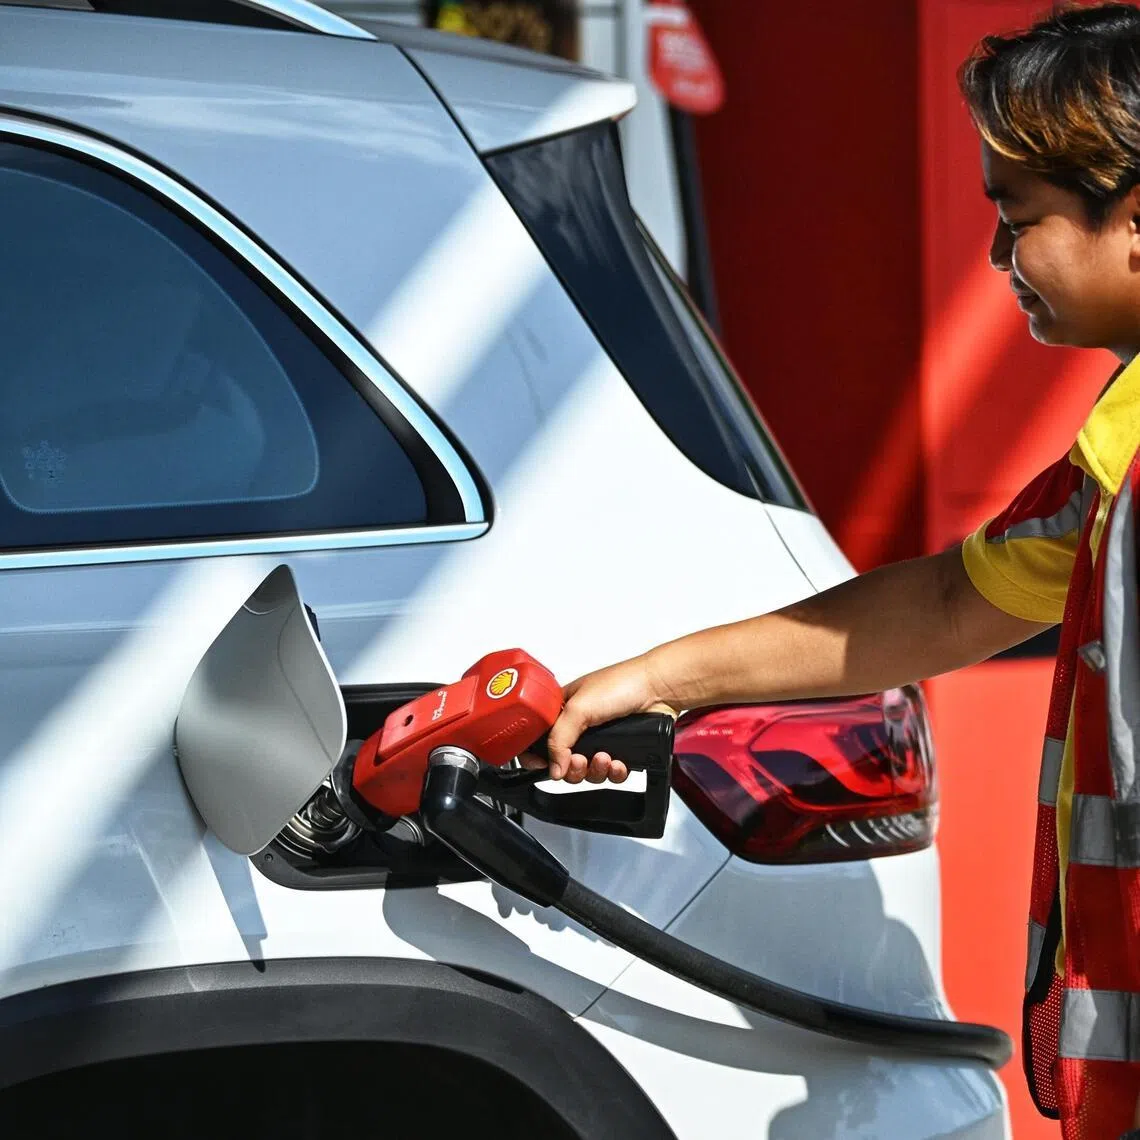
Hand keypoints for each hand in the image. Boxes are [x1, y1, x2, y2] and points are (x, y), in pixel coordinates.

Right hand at [520, 654, 676, 783]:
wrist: (659, 689)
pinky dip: (614, 772)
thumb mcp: (579, 708)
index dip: (539, 756)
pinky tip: (619, 762)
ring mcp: (601, 739)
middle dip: (573, 768)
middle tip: (581, 760)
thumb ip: (559, 739)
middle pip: (564, 762)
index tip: (545, 766)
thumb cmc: (621, 684)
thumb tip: (553, 769)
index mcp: (563, 710)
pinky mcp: (620, 749)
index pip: (540, 739)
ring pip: (588, 771)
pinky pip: (610, 773)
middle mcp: (580, 726)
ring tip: (606, 758)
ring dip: (595, 770)